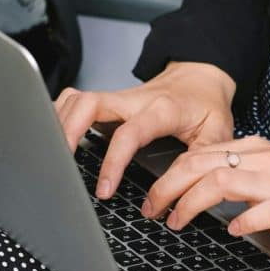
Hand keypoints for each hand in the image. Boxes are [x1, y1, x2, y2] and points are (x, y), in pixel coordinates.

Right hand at [54, 61, 235, 198]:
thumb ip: (201, 162)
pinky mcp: (109, 102)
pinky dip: (60, 116)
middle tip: (60, 167)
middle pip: (89, 104)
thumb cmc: (207, 104)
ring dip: (59, 123)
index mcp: (162, 109)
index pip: (129, 133)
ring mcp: (118, 99)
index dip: (113, 162)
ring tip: (52, 156)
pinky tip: (55, 137)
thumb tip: (181, 195)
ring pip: (77, 100)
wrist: (201, 75)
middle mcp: (134, 100)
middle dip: (68, 133)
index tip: (104, 190)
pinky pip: (76, 102)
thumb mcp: (217, 133)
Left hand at [143, 135, 269, 256]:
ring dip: (189, 204)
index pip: (197, 155)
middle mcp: (262, 160)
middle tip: (151, 211)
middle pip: (198, 164)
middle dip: (166, 188)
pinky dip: (240, 222)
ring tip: (177, 223)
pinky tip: (233, 232)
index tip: (152, 199)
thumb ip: (238, 179)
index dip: (166, 176)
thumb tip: (195, 192)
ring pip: (219, 182)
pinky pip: (261, 211)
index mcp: (253, 151)